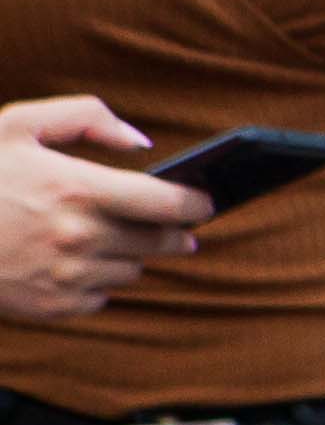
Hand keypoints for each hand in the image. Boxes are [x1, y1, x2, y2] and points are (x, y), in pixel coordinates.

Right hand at [0, 99, 200, 324]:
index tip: (206, 200)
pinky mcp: (53, 306)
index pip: (170, 204)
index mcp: (77, 190)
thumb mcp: (18, 126)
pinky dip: (95, 280)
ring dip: (130, 255)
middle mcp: (78, 238)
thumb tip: (142, 143)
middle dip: (172, 232)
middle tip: (173, 224)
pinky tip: (69, 261)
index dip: (197, 203)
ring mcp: (66, 277)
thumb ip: (87, 118)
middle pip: (161, 242)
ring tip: (102, 237)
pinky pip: (101, 296)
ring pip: (133, 270)